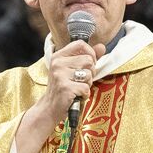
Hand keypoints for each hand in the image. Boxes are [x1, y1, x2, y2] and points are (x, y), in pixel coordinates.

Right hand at [14, 38, 103, 152]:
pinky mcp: (65, 88)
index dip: (90, 52)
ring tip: (78, 88)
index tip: (90, 63)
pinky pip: (86, 88)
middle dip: (91, 72)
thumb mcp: (72, 70)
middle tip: (81, 81)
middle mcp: (58, 64)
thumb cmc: (63, 88)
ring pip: (89, 74)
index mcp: (58, 56)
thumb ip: (87, 57)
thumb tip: (102, 47)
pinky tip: (76, 96)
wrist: (49, 108)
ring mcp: (60, 76)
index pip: (80, 44)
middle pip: (88, 60)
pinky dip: (84, 95)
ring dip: (87, 84)